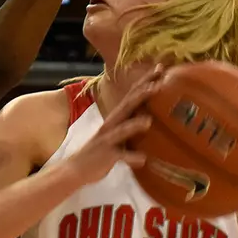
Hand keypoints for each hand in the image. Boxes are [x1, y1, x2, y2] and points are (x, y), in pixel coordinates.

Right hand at [63, 67, 161, 186]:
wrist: (76, 168)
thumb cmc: (101, 151)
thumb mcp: (117, 133)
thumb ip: (131, 125)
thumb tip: (153, 118)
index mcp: (116, 117)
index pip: (132, 95)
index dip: (145, 81)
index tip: (160, 68)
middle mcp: (111, 125)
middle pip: (128, 105)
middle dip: (143, 93)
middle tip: (159, 82)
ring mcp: (107, 140)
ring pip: (122, 130)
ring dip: (134, 125)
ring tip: (149, 120)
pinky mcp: (106, 156)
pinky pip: (120, 157)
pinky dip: (131, 157)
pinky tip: (143, 159)